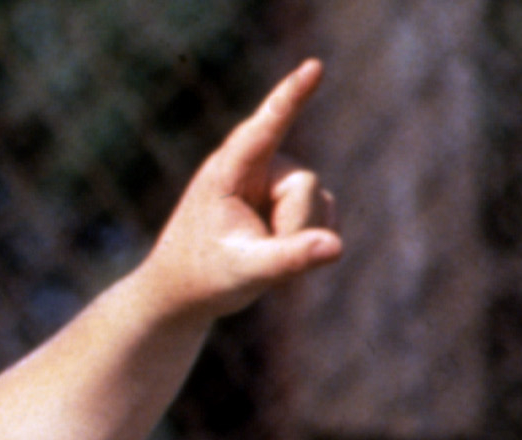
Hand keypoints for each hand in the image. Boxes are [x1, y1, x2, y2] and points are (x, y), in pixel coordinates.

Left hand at [141, 60, 344, 321]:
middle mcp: (258, 163)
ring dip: (296, 240)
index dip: (293, 95)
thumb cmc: (203, 278)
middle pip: (305, 187)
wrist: (185, 292)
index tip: (314, 66)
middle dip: (290, 229)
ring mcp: (278, 178)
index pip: (268, 125)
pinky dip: (308, 243)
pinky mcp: (292, 196)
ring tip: (256, 255)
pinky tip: (275, 253)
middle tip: (252, 255)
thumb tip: (336, 246)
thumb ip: (290, 258)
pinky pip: (326, 216)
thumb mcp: (246, 271)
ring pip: (319, 204)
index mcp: (230, 169)